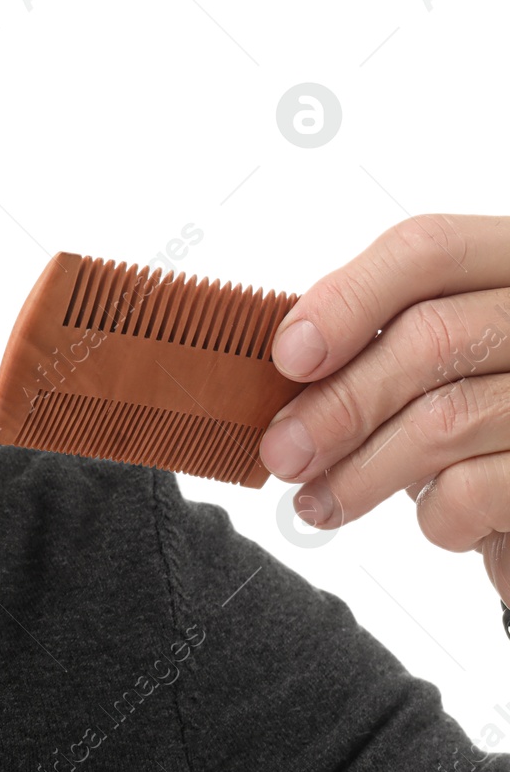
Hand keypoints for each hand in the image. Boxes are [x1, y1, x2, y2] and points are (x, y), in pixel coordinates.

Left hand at [255, 214, 509, 603]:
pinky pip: (477, 488)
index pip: (429, 250)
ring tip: (321, 501)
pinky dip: (436, 517)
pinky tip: (436, 520)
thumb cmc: (487, 431)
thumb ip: (378, 345)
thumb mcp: (435, 369)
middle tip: (284, 452)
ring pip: (447, 418)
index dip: (346, 300)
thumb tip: (286, 364)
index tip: (289, 357)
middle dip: (339, 404)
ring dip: (361, 472)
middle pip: (431, 337)